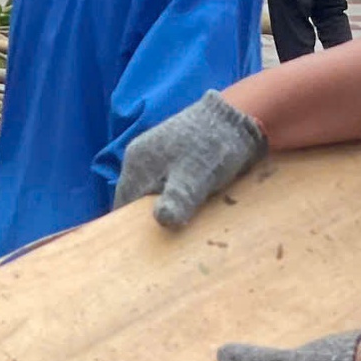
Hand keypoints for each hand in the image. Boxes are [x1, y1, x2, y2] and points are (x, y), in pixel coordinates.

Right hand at [114, 91, 267, 228]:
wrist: (238, 116)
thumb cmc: (215, 147)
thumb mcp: (196, 177)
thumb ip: (178, 199)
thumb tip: (161, 221)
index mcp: (137, 162)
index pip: (123, 204)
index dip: (132, 226)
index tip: (148, 244)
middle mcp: (139, 157)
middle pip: (137, 199)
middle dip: (150, 218)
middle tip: (170, 237)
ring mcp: (154, 154)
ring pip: (152, 192)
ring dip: (165, 206)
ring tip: (183, 222)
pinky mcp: (171, 154)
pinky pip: (165, 182)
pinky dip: (174, 195)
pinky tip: (190, 204)